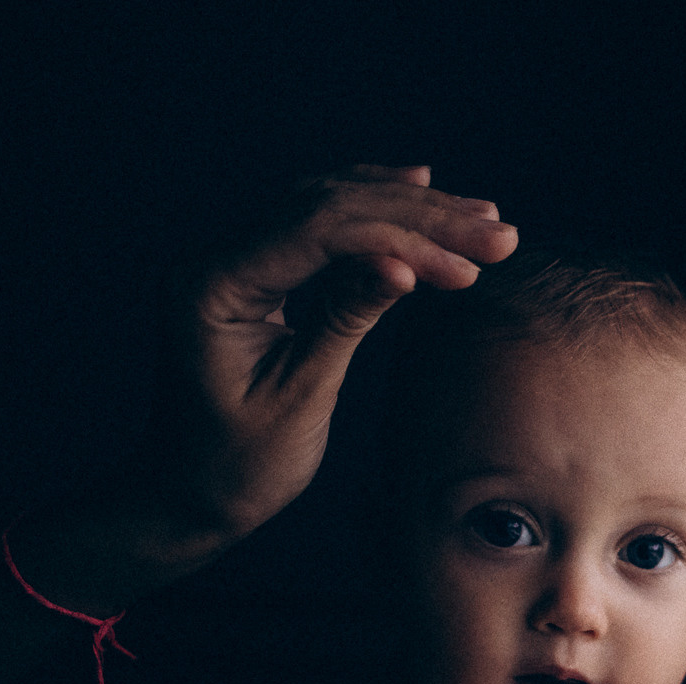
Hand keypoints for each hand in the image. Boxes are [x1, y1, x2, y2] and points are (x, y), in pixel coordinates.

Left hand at [169, 163, 517, 540]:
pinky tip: (418, 188)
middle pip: (329, 205)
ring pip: (331, 205)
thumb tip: (403, 266)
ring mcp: (236, 259)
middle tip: (496, 230)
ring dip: (410, 208)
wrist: (190, 493)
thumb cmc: (239, 463)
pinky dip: (377, 214)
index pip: (318, 232)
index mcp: (212, 284)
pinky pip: (322, 226)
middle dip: (420, 216)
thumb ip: (344, 321)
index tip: (469, 268)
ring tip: (482, 217)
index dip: (402, 239)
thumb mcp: (300, 396)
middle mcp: (216, 256)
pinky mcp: (260, 272)